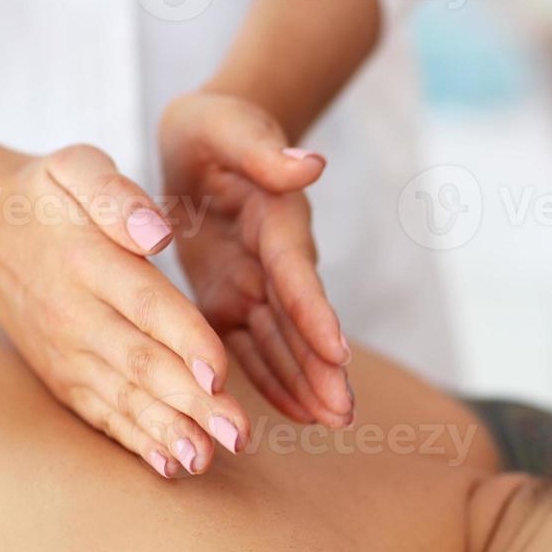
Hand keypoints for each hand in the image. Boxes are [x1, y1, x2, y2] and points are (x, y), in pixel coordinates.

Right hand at [0, 144, 251, 477]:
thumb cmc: (46, 195)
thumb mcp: (76, 168)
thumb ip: (117, 195)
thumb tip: (156, 234)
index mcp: (88, 260)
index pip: (146, 305)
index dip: (185, 341)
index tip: (220, 374)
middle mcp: (76, 313)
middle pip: (143, 363)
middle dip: (193, 404)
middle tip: (238, 435)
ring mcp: (68, 352)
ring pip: (124, 398)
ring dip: (168, 433)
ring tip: (207, 460)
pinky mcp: (63, 377)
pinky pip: (101, 414)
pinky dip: (136, 442)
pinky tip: (170, 467)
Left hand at [160, 91, 352, 427]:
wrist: (208, 140)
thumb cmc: (217, 128)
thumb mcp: (231, 126)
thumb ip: (265, 150)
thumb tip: (310, 164)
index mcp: (277, 222)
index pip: (297, 275)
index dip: (317, 315)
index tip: (340, 354)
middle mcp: (277, 262)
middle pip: (302, 322)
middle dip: (323, 369)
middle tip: (344, 412)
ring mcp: (258, 285)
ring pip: (285, 343)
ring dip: (307, 384)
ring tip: (332, 424)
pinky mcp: (233, 300)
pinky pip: (255, 348)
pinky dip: (275, 381)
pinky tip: (298, 416)